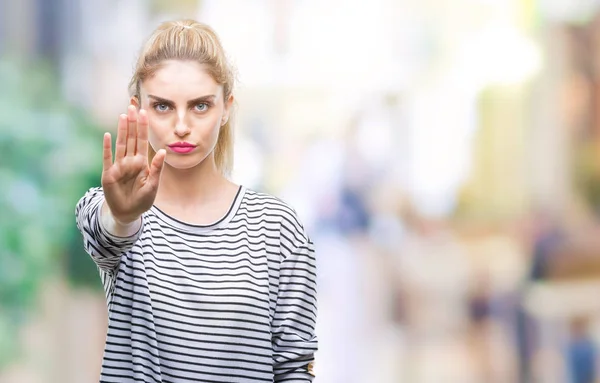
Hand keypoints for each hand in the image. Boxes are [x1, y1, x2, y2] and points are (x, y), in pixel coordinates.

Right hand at [101, 105, 165, 224]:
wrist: (128, 213)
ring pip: (120, 144)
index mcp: (142, 163)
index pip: (142, 141)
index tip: (145, 112)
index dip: (143, 127)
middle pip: (131, 138)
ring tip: (123, 116)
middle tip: (133, 106)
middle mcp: (130, 161)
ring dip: (122, 130)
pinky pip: (107, 158)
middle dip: (132, 123)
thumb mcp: (153, 185)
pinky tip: (107, 135)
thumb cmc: (142, 199)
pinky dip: (107, 147)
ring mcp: (119, 166)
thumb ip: (157, 168)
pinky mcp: (108, 174)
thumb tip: (163, 150)